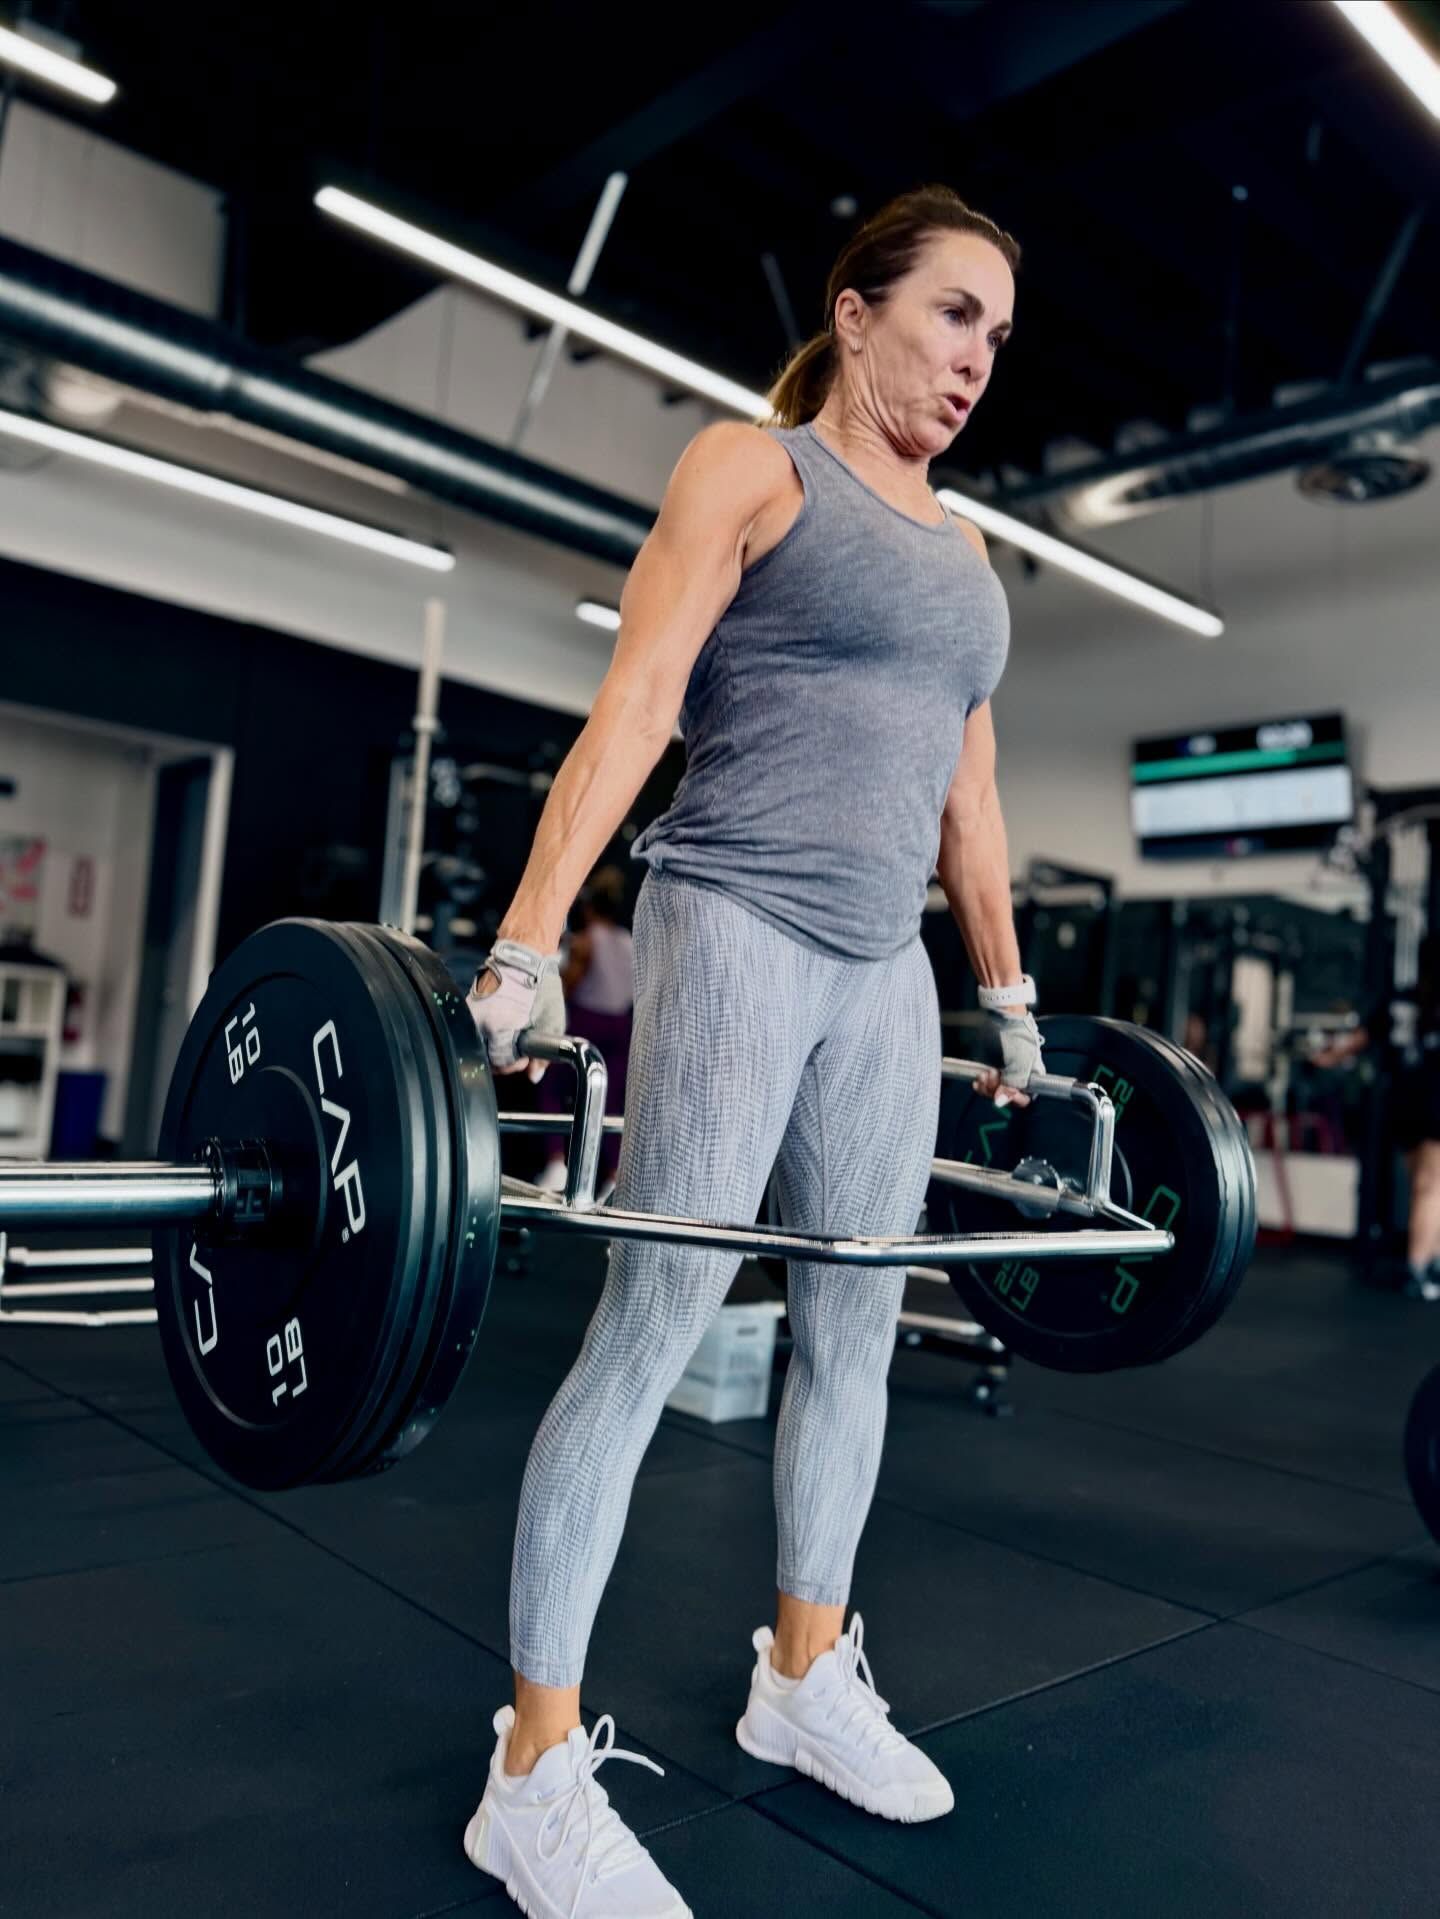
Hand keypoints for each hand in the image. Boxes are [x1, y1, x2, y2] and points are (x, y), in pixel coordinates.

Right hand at [467, 940, 564, 1080]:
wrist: (524, 957)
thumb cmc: (540, 986)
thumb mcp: (551, 1023)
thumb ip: (543, 1055)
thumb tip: (534, 1075)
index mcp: (497, 1026)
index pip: (500, 1061)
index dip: (516, 1062)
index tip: (526, 1057)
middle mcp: (479, 1021)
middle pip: (486, 1057)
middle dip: (504, 1058)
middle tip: (520, 1049)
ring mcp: (471, 1013)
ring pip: (479, 1045)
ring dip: (496, 1047)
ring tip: (512, 1036)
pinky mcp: (469, 1007)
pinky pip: (477, 1030)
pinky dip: (489, 1034)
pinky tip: (504, 1026)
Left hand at [975, 1008, 1043, 1107]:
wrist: (1002, 1020)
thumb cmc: (1017, 1037)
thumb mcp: (1020, 1061)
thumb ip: (1013, 1082)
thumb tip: (1001, 1101)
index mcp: (1031, 1078)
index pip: (1025, 1099)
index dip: (1015, 1099)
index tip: (1005, 1094)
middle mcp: (1017, 1079)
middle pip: (1006, 1098)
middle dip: (996, 1090)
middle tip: (992, 1075)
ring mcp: (1003, 1075)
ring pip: (993, 1093)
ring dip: (987, 1087)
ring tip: (985, 1073)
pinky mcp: (991, 1071)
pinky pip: (984, 1086)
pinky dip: (981, 1084)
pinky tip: (978, 1079)